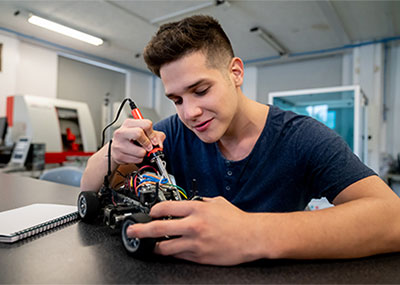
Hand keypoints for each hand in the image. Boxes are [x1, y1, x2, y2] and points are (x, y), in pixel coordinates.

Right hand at [111, 118, 165, 164]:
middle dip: (147, 142)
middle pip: (138, 133)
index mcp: (128, 123)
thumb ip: (156, 135)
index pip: (146, 124)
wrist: (117, 149)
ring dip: (144, 153)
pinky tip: (135, 155)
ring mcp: (118, 144)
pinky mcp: (118, 156)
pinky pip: (136, 160)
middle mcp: (121, 132)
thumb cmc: (133, 139)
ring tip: (140, 151)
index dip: (152, 134)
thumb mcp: (145, 133)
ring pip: (140, 151)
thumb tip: (159, 144)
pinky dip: (139, 159)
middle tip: (149, 147)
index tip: (153, 140)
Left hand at [126, 196, 260, 265]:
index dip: (153, 211)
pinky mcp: (199, 257)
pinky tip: (170, 250)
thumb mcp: (217, 202)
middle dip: (141, 230)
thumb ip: (200, 201)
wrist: (252, 236)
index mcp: (197, 209)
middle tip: (132, 232)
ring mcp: (195, 243)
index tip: (150, 213)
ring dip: (155, 246)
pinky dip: (172, 253)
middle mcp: (193, 225)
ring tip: (151, 245)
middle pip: (158, 228)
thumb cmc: (237, 220)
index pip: (165, 208)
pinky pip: (178, 256)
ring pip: (165, 247)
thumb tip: (187, 203)